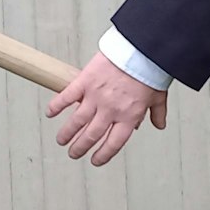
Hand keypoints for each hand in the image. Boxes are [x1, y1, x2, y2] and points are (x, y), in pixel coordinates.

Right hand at [46, 53, 167, 165]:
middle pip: (91, 136)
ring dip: (67, 133)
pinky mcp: (85, 81)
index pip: (113, 144)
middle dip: (80, 148)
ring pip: (76, 122)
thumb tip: (159, 125)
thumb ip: (157, 113)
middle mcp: (110, 111)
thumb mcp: (158, 95)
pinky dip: (56, 106)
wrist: (141, 48)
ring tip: (61, 140)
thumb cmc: (150, 70)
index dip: (102, 155)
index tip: (95, 160)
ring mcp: (96, 97)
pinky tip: (50, 113)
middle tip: (73, 153)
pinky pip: (67, 97)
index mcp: (129, 117)